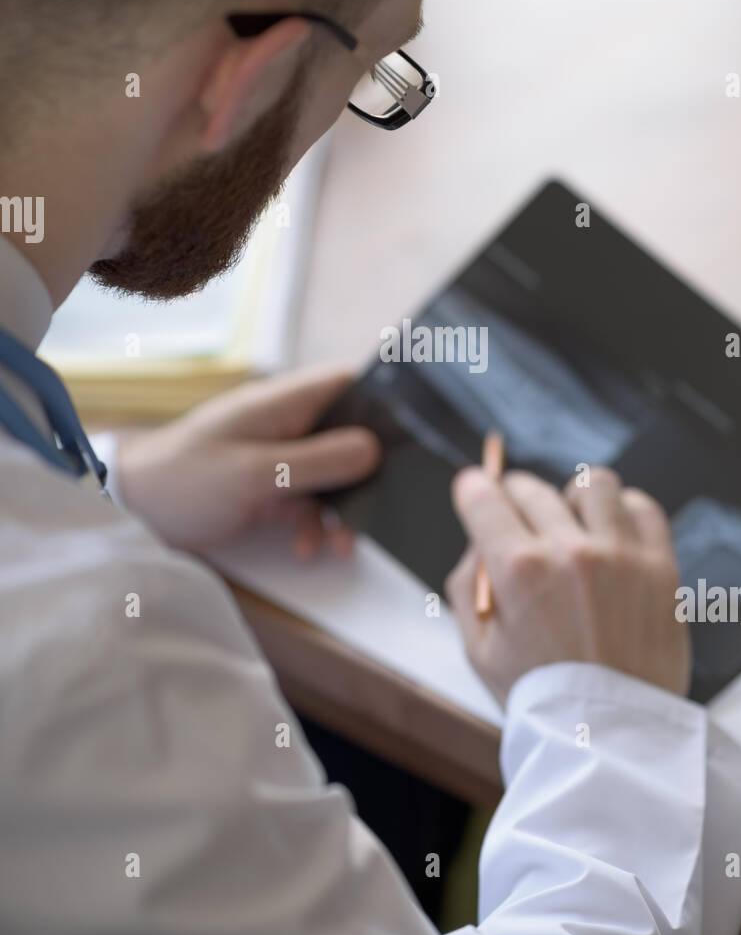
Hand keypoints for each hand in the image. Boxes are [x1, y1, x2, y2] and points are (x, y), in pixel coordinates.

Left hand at [114, 366, 379, 552]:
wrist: (131, 513)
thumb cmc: (188, 479)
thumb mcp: (259, 472)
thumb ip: (318, 460)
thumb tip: (376, 449)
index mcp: (285, 403)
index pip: (350, 385)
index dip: (385, 403)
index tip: (416, 438)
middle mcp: (287, 424)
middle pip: (349, 436)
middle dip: (369, 473)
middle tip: (386, 506)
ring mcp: (277, 458)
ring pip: (332, 477)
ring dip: (341, 510)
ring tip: (343, 545)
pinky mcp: (266, 490)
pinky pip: (306, 503)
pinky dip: (312, 526)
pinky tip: (307, 550)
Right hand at [446, 465, 687, 707]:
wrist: (610, 739)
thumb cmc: (542, 700)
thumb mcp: (477, 650)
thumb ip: (468, 585)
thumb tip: (479, 541)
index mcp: (518, 570)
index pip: (483, 496)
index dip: (472, 489)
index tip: (474, 490)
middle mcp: (570, 551)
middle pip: (531, 489)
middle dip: (514, 497)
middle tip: (517, 517)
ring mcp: (621, 556)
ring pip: (591, 484)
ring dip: (572, 499)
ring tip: (572, 525)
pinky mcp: (661, 568)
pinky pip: (643, 508)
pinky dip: (624, 512)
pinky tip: (612, 534)